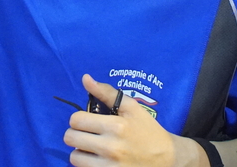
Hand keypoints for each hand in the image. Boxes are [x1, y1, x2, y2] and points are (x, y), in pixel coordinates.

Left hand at [64, 74, 196, 166]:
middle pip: (70, 138)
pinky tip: (97, 160)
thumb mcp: (132, 108)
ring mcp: (108, 166)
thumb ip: (106, 93)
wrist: (166, 159)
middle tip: (87, 134)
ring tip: (92, 149)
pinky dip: (87, 164)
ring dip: (80, 152)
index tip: (87, 121)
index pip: (76, 119)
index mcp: (115, 126)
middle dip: (77, 134)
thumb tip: (85, 78)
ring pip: (74, 157)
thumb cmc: (147, 130)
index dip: (79, 118)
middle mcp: (110, 147)